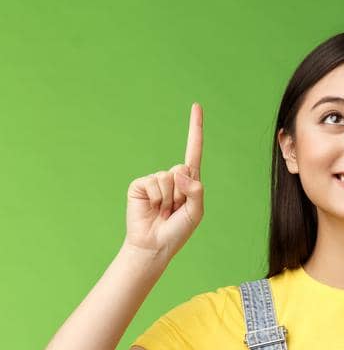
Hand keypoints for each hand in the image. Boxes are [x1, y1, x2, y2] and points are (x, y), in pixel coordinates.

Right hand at [125, 103, 204, 259]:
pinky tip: (152, 208)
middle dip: (182, 192)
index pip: (193, 151)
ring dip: (169, 198)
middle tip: (175, 209)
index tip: (196, 105)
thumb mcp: (196, 212)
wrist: (154, 244)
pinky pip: (154, 183)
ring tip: (163, 211)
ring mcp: (155, 180)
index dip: (195, 129)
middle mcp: (172, 177)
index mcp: (189, 181)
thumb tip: (180, 170)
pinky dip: (156, 198)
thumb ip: (196, 190)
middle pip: (183, 168)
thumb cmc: (177, 230)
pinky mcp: (140, 184)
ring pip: (169, 177)